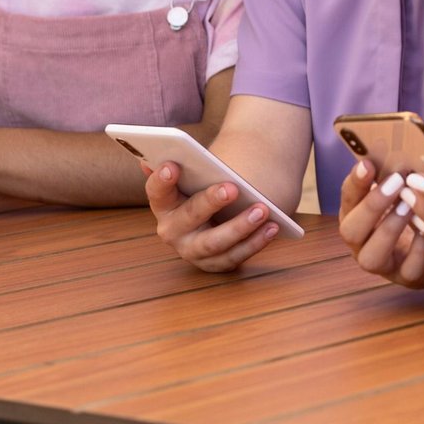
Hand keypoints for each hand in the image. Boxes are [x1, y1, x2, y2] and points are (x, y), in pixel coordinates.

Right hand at [144, 161, 278, 272]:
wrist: (218, 217)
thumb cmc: (203, 189)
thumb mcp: (193, 177)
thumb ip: (181, 165)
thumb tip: (150, 159)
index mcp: (163, 204)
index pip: (156, 191)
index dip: (161, 180)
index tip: (172, 165)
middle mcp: (172, 231)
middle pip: (190, 217)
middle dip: (210, 202)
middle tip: (232, 188)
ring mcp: (193, 251)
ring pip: (215, 242)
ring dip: (240, 226)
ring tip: (262, 209)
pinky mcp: (215, 263)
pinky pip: (236, 256)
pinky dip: (256, 242)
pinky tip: (273, 226)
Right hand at [337, 160, 423, 289]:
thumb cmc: (421, 208)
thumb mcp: (407, 190)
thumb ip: (399, 174)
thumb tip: (402, 148)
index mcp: (358, 215)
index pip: (347, 199)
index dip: (355, 183)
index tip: (367, 163)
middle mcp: (362, 242)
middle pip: (350, 231)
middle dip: (372, 205)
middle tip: (396, 182)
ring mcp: (383, 264)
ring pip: (370, 257)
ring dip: (389, 229)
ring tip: (410, 207)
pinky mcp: (408, 279)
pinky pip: (407, 271)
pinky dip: (417, 252)